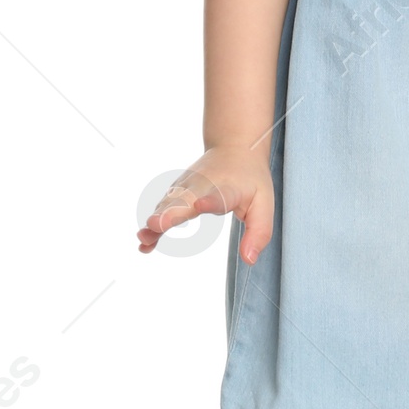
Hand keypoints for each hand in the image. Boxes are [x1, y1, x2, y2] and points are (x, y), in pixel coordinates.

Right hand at [137, 149, 274, 262]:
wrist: (234, 147)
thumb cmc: (250, 180)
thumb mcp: (264, 204)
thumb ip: (259, 233)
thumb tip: (249, 261)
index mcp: (228, 188)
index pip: (219, 196)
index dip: (209, 201)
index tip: (198, 206)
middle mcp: (203, 185)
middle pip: (185, 200)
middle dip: (170, 213)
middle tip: (155, 225)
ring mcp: (187, 186)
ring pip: (169, 204)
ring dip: (156, 221)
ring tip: (144, 238)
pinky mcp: (176, 191)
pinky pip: (163, 208)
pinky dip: (154, 225)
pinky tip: (145, 243)